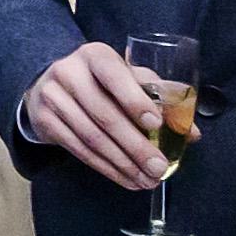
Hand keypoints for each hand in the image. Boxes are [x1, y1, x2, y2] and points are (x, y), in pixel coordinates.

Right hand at [22, 40, 173, 192]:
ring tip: (147, 180)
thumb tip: (190, 132)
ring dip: (123, 163)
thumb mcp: (128, 79)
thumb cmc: (101, 82)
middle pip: (104, 113)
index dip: (134, 100)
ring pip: (92, 137)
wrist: (49, 86)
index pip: (114, 74)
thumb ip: (159, 99)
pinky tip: (125, 178)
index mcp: (95, 55)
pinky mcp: (45, 121)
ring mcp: (52, 97)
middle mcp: (69, 72)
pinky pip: (79, 150)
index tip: (156, 124)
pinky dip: (106, 168)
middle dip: (135, 145)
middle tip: (158, 167)